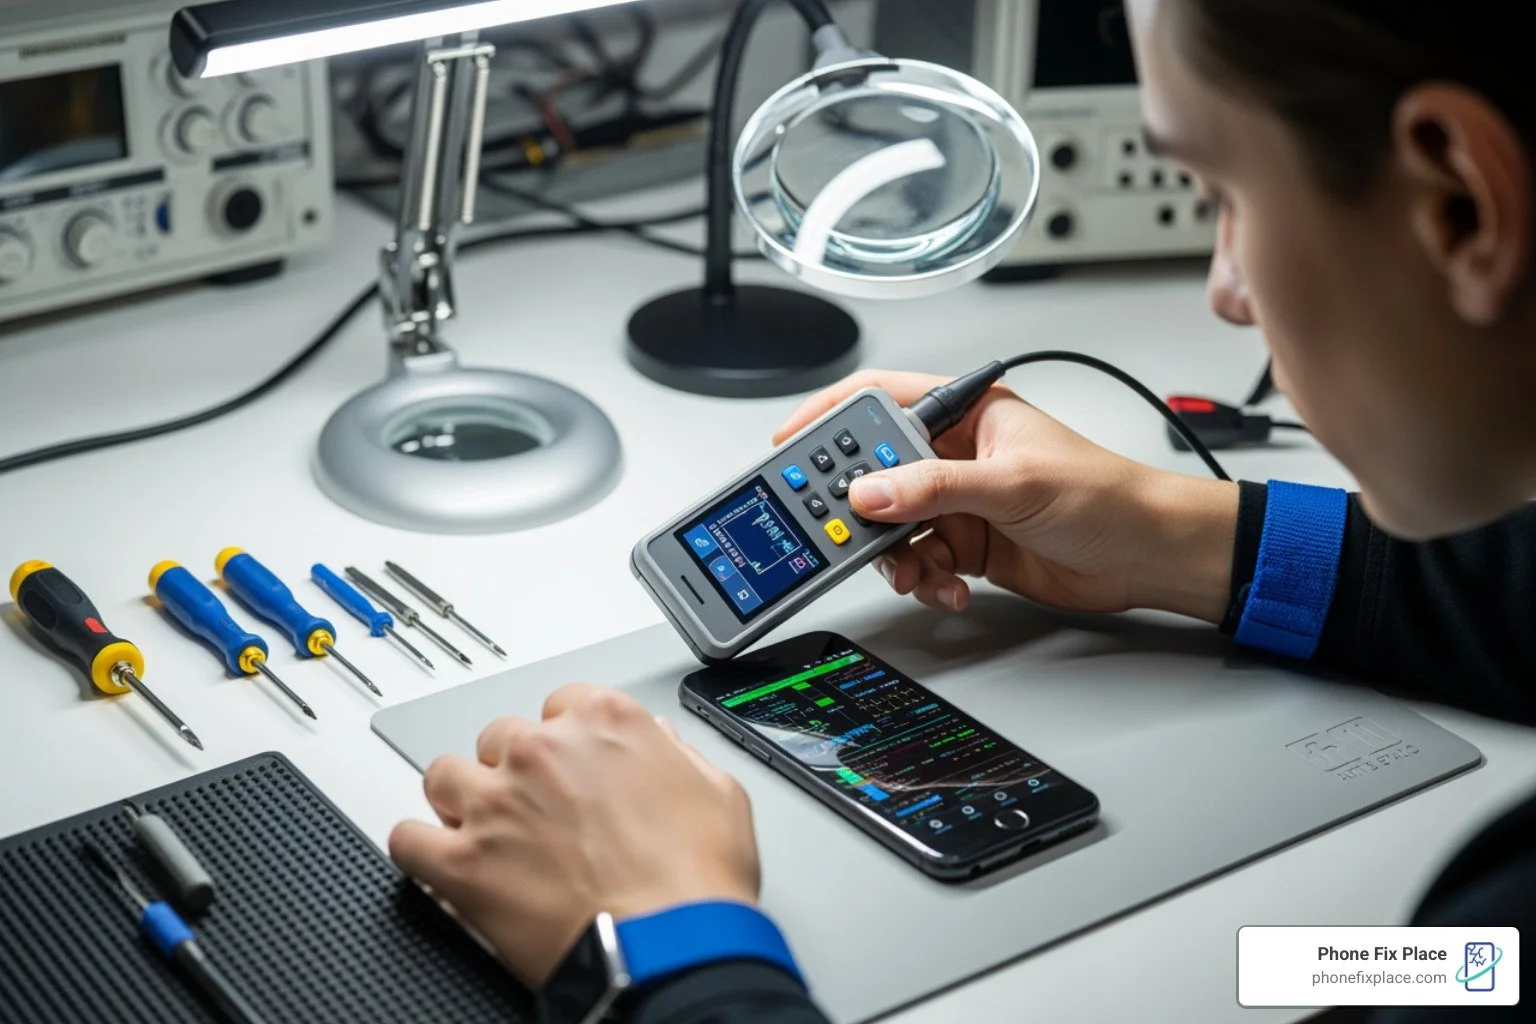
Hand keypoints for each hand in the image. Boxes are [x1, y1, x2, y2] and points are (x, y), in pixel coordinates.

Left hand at [389, 684, 760, 986]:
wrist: (673, 947)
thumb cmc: (698, 880)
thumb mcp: (718, 792)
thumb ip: (675, 754)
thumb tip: (655, 742)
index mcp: (604, 722)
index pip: (560, 706)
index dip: (564, 741)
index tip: (568, 769)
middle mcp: (543, 750)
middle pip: (501, 738)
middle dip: (514, 771)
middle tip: (535, 812)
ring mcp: (496, 803)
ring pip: (444, 776)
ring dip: (460, 801)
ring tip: (481, 832)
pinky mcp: (462, 862)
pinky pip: (407, 839)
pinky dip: (419, 850)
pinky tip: (439, 863)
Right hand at [774, 370, 1239, 621]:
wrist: (1148, 555)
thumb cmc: (1106, 494)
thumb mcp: (1012, 483)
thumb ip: (934, 487)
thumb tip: (870, 492)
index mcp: (967, 411)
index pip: (881, 398)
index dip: (830, 416)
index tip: (788, 445)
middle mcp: (956, 454)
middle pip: (876, 472)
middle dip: (859, 506)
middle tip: (840, 529)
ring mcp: (960, 502)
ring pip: (894, 526)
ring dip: (896, 555)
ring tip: (914, 571)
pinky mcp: (968, 546)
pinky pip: (921, 562)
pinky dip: (926, 580)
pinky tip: (950, 587)